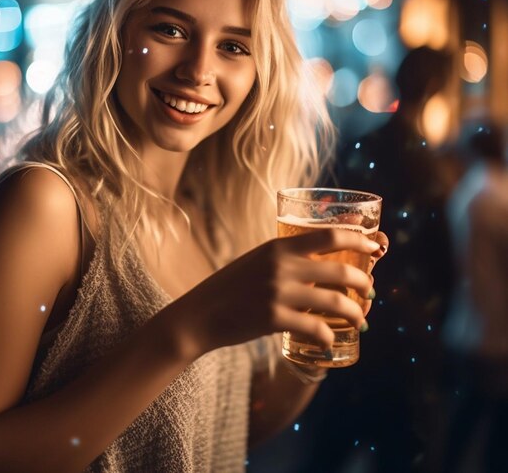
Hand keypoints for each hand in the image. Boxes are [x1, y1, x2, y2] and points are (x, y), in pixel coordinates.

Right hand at [172, 228, 383, 360]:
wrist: (201, 313)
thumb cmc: (231, 287)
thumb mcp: (258, 260)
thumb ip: (285, 258)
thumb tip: (321, 264)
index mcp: (279, 246)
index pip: (330, 235)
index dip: (359, 240)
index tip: (375, 246)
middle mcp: (282, 265)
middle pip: (340, 271)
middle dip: (364, 283)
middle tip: (370, 292)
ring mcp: (278, 292)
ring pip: (335, 302)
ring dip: (355, 312)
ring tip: (360, 319)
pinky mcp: (274, 319)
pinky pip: (316, 328)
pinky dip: (329, 336)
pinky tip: (330, 341)